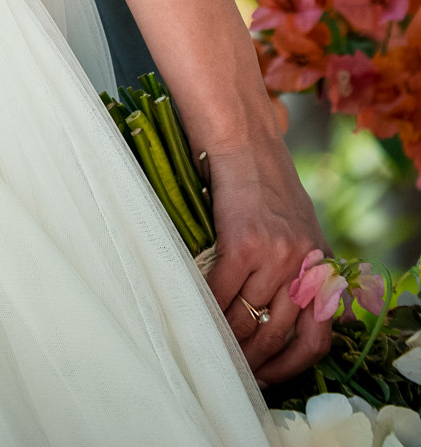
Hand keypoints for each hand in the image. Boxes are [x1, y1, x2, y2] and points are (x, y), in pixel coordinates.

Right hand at [202, 128, 332, 385]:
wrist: (243, 138)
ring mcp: (276, 255)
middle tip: (229, 368)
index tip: (267, 377)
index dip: (290, 365)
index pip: (317, 337)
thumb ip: (298, 268)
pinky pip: (222, 293)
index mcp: (322, 265)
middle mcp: (305, 265)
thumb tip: (276, 314)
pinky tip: (194, 313)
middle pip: (277, 333)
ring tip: (209, 348)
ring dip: (226, 339)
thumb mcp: (298, 226)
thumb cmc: (263, 180)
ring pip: (248, 318)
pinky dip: (206, 309)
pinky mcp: (243, 243)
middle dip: (251, 360)